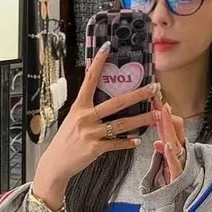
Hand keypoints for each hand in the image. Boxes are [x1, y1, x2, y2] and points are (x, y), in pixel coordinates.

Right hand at [33, 43, 157, 206]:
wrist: (55, 163)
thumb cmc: (66, 140)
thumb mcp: (73, 119)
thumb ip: (87, 109)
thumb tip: (102, 96)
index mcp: (79, 106)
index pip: (89, 80)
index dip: (98, 63)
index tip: (107, 48)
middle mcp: (85, 117)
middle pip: (115, 103)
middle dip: (137, 95)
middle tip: (154, 88)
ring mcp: (90, 133)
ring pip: (121, 124)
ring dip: (141, 120)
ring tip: (156, 115)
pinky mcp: (95, 148)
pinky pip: (116, 144)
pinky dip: (127, 142)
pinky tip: (138, 140)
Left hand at [152, 98, 185, 184]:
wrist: (180, 208)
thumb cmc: (174, 188)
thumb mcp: (168, 169)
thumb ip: (165, 154)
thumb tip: (159, 142)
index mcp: (175, 152)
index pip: (169, 129)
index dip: (162, 114)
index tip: (155, 98)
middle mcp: (180, 154)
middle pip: (172, 129)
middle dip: (165, 113)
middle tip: (157, 96)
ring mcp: (180, 164)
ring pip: (174, 141)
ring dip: (168, 126)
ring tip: (163, 111)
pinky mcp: (178, 177)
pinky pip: (174, 164)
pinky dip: (169, 154)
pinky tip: (165, 144)